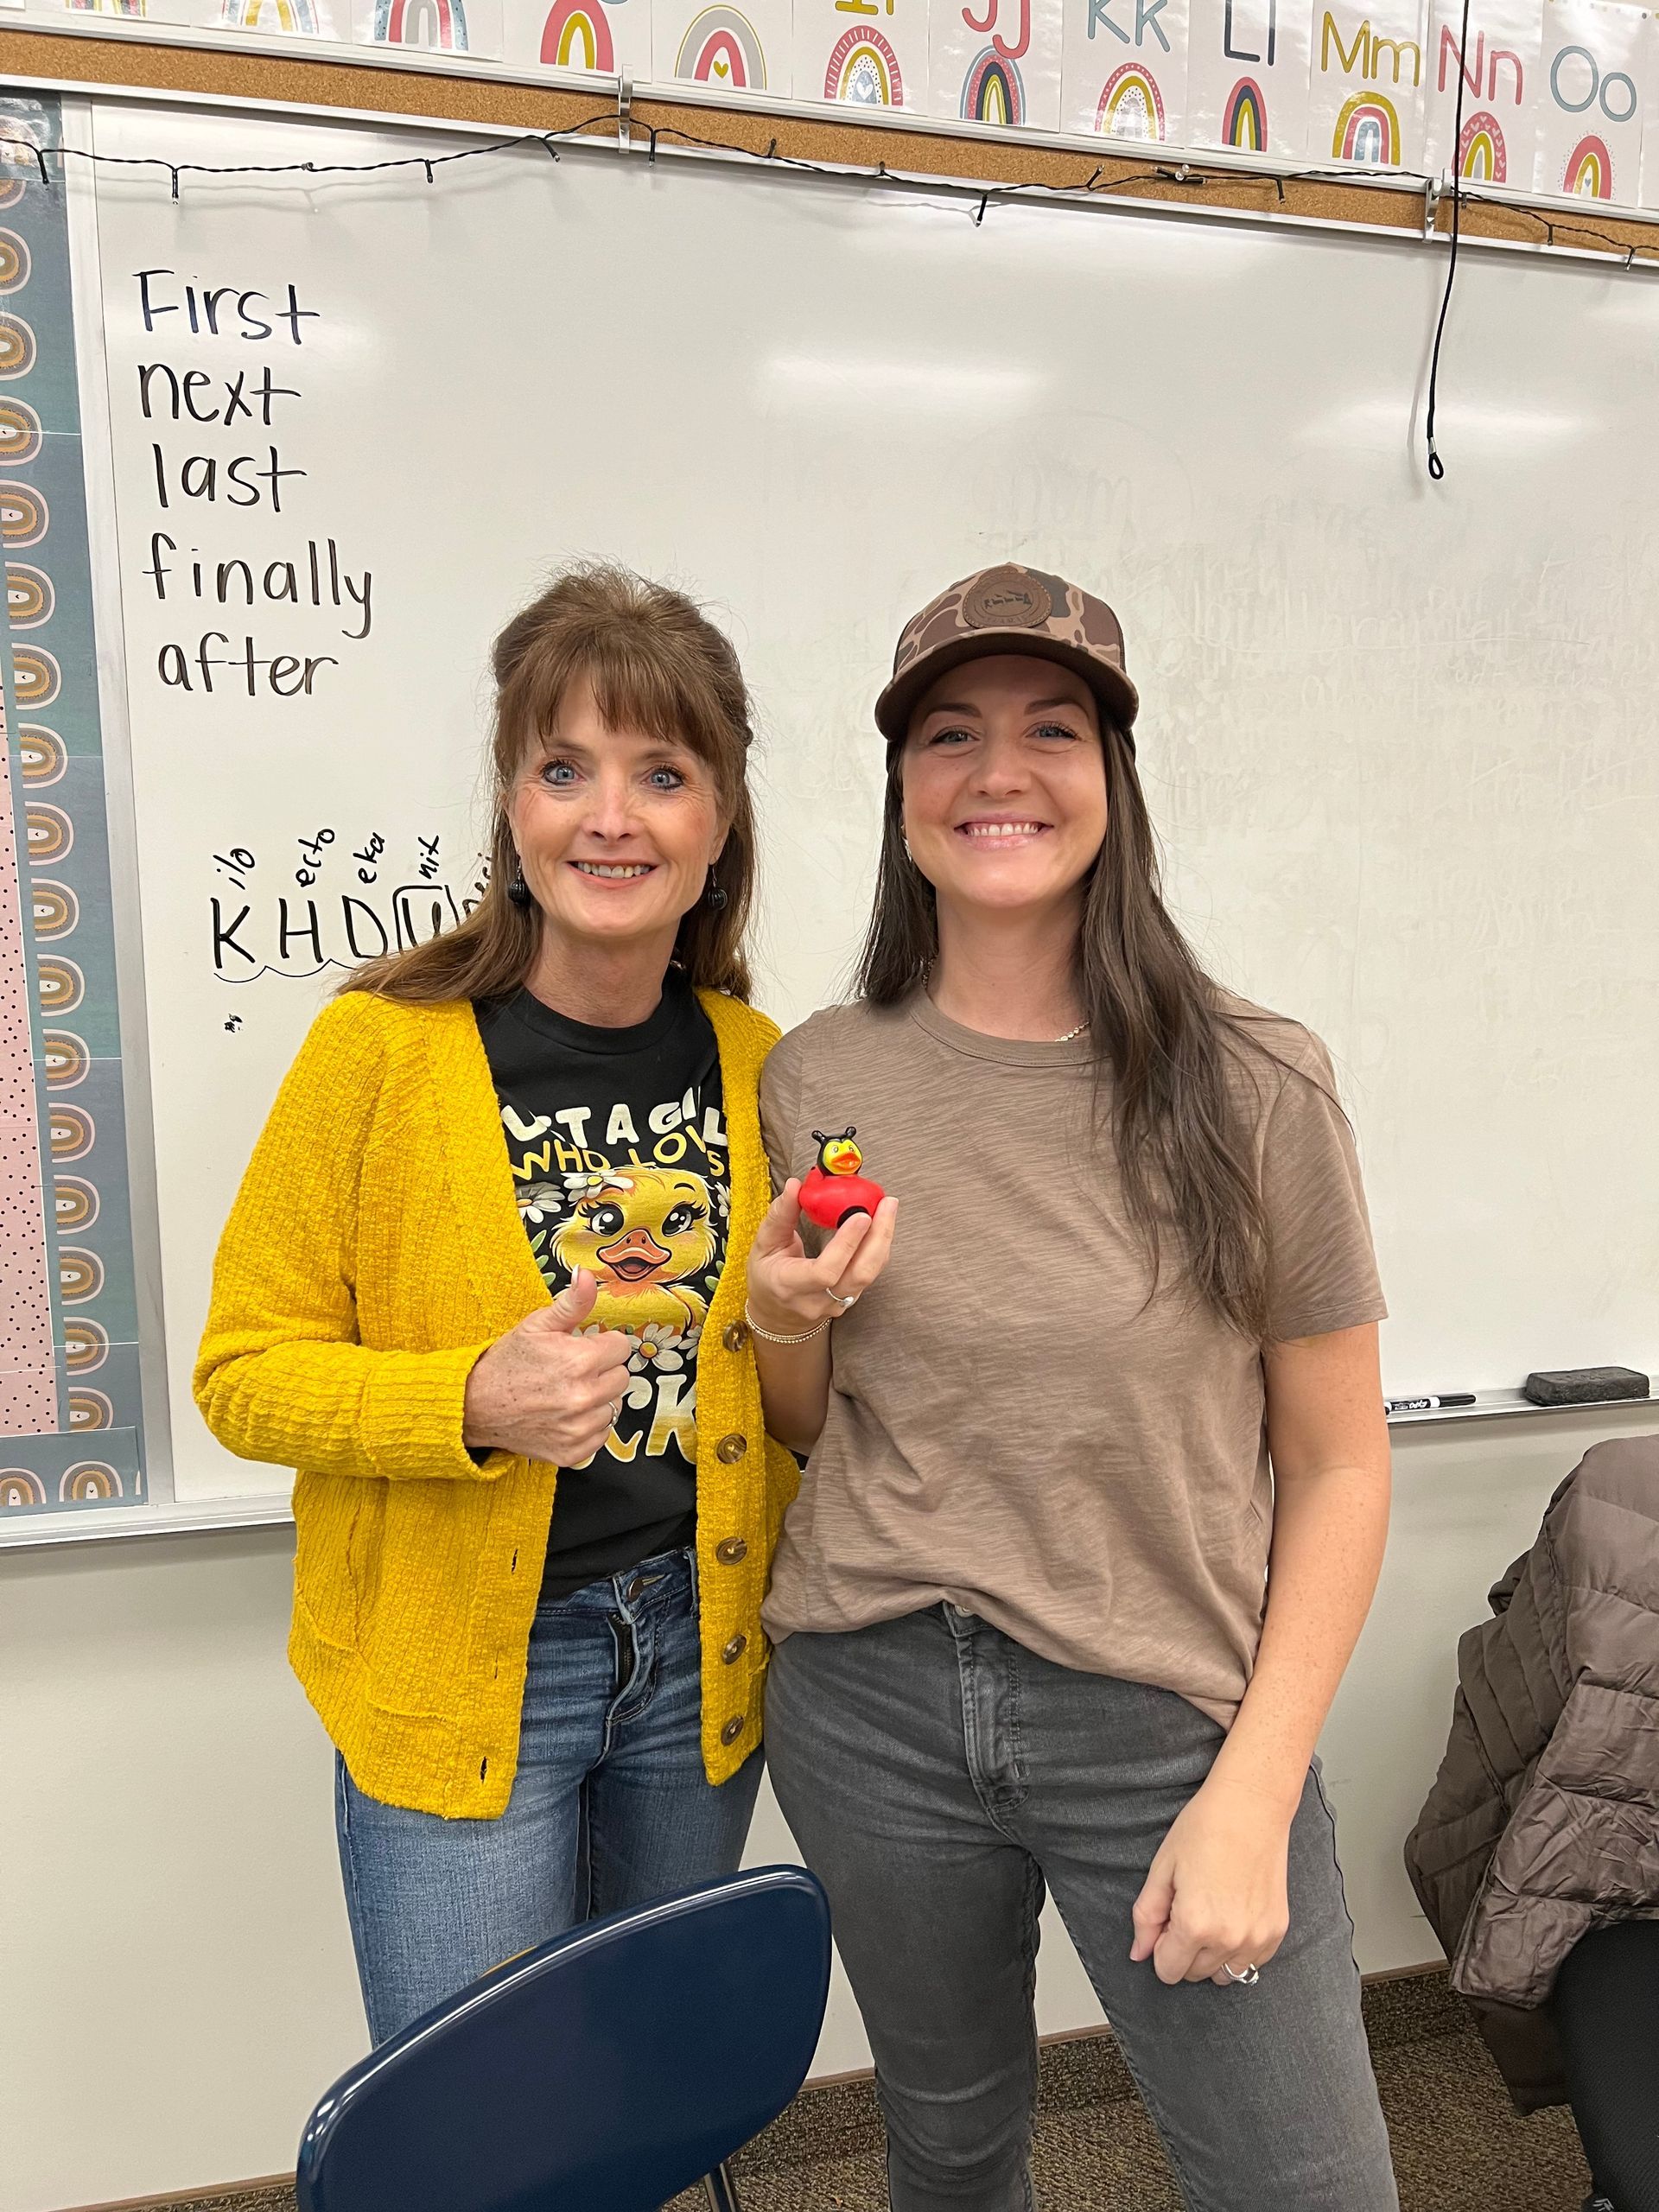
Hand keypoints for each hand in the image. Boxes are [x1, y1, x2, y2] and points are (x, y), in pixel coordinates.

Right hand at [462, 1270, 633, 1462]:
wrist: (474, 1406)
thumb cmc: (506, 1363)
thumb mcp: (537, 1325)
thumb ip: (572, 1302)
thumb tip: (588, 1275)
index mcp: (580, 1361)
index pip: (621, 1347)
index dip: (601, 1344)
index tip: (582, 1348)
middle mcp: (584, 1397)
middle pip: (622, 1377)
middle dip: (602, 1371)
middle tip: (572, 1371)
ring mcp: (579, 1428)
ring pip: (613, 1407)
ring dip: (596, 1399)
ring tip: (566, 1393)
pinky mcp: (573, 1451)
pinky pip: (601, 1434)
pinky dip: (588, 1425)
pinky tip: (564, 1415)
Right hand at [746, 1178, 896, 1335]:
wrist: (774, 1312)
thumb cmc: (766, 1275)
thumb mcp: (763, 1244)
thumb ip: (780, 1215)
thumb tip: (795, 1185)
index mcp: (790, 1286)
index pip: (825, 1271)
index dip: (846, 1244)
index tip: (861, 1215)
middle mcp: (817, 1300)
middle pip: (859, 1274)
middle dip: (879, 1236)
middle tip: (887, 1203)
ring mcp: (836, 1304)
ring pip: (870, 1274)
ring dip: (883, 1239)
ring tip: (888, 1208)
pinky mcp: (850, 1299)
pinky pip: (870, 1273)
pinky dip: (878, 1247)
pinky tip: (881, 1224)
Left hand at [1129, 1774, 1293, 1986]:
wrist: (1251, 1806)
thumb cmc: (1204, 1828)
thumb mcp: (1162, 1868)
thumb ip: (1146, 1916)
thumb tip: (1139, 1953)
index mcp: (1195, 1924)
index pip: (1168, 1971)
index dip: (1160, 1948)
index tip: (1166, 1921)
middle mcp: (1229, 1939)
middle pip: (1195, 1974)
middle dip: (1183, 1949)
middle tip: (1187, 1908)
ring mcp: (1257, 1938)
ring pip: (1224, 1974)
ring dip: (1211, 1954)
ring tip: (1211, 1912)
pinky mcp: (1277, 1930)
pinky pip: (1252, 1963)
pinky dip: (1238, 1949)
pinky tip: (1233, 1914)